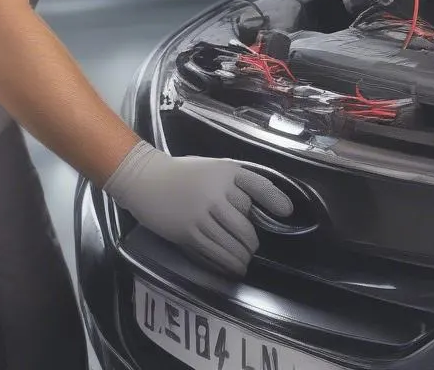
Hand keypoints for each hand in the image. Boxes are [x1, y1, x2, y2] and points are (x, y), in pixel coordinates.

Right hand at [103, 142, 292, 275]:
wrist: (146, 180)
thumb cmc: (182, 172)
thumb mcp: (212, 167)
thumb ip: (233, 183)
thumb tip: (254, 207)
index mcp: (226, 170)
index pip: (257, 184)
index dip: (274, 199)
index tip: (287, 212)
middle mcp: (217, 191)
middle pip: (246, 223)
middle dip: (252, 241)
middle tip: (253, 247)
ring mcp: (202, 212)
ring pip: (232, 241)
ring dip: (242, 255)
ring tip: (245, 260)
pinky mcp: (188, 230)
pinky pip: (214, 251)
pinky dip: (227, 262)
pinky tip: (233, 266)